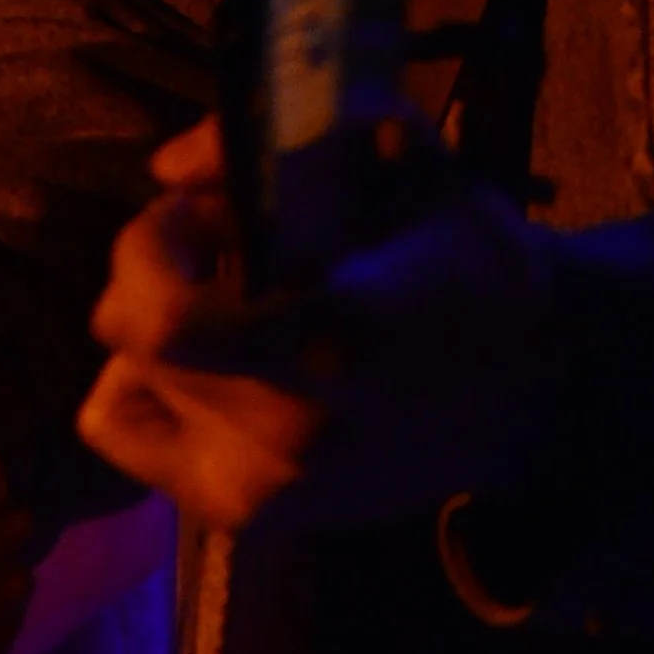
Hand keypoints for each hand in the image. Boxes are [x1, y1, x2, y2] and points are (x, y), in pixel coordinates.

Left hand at [78, 120, 568, 531]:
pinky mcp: (247, 517)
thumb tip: (167, 165)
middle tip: (224, 240)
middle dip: (157, 263)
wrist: (532, 389)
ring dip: (155, 326)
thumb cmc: (469, 259)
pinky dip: (149, 385)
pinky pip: (128, 434)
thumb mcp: (403, 159)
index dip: (153, 245)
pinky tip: (215, 360)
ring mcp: (264, 487)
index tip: (205, 206)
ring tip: (231, 303)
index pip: (165, 322)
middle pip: (129, 332)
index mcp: (336, 335)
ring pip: (121, 379)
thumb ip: (286, 136)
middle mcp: (289, 428)